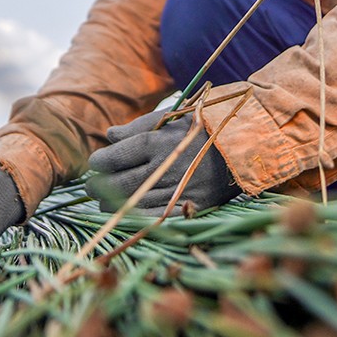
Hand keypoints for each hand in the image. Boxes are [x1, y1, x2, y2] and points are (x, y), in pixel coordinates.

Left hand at [88, 109, 241, 215]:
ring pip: (132, 205)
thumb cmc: (203, 126)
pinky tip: (126, 214)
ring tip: (105, 202)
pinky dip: (135, 218)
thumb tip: (109, 136)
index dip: (98, 162)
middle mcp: (165, 167)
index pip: (114, 157)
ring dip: (112, 206)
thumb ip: (137, 126)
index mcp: (158, 142)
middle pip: (118, 184)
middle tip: (92, 186)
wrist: (244, 146)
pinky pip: (154, 218)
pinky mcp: (189, 206)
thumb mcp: (171, 117)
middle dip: (98, 187)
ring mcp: (177, 189)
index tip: (96, 163)